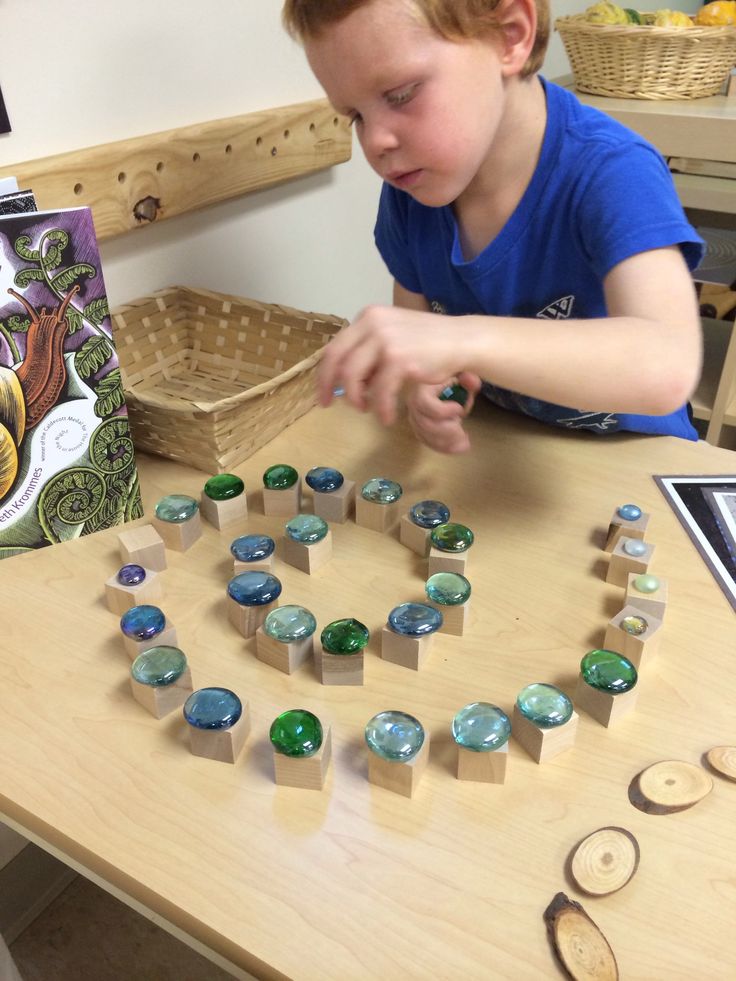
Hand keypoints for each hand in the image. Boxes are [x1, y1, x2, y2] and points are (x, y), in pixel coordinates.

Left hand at [317, 305, 468, 424]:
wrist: (461, 340)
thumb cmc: (428, 342)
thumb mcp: (393, 335)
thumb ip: (369, 351)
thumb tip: (345, 379)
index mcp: (368, 317)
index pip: (335, 346)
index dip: (325, 372)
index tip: (323, 391)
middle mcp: (373, 324)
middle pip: (336, 360)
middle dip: (329, 386)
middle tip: (329, 404)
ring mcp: (385, 341)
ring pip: (353, 377)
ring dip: (356, 399)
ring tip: (366, 409)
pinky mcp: (399, 360)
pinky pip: (380, 392)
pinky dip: (381, 408)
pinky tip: (387, 417)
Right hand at [406, 373, 480, 453]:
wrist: (446, 386)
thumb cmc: (454, 378)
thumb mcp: (463, 375)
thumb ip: (468, 378)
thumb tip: (472, 382)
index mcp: (422, 388)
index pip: (423, 402)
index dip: (443, 410)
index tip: (459, 409)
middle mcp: (413, 404)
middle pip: (425, 424)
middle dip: (447, 430)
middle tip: (462, 427)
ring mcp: (414, 418)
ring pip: (426, 436)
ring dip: (448, 441)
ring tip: (465, 439)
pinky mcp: (418, 429)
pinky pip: (428, 442)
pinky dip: (445, 448)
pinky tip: (460, 446)